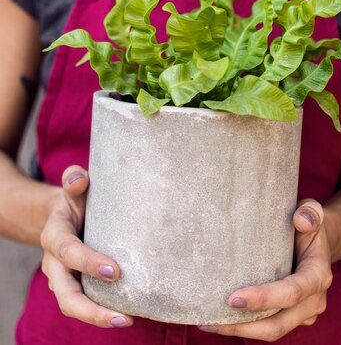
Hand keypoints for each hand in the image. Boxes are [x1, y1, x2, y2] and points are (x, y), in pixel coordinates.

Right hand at [40, 165, 133, 328]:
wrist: (58, 215)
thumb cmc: (73, 200)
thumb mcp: (72, 187)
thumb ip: (73, 179)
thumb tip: (79, 178)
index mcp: (55, 236)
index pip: (68, 251)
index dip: (87, 262)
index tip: (114, 270)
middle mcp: (55, 263)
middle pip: (66, 295)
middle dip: (91, 310)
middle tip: (122, 316)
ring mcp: (63, 278)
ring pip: (74, 305)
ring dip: (98, 317)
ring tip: (126, 320)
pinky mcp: (76, 285)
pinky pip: (86, 302)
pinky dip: (103, 311)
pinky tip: (128, 313)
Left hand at [198, 199, 332, 341]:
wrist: (320, 241)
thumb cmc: (309, 224)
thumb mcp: (312, 212)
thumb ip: (310, 213)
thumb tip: (300, 219)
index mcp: (318, 275)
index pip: (291, 293)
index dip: (264, 299)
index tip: (233, 299)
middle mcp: (314, 300)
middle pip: (279, 323)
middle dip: (245, 326)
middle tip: (212, 319)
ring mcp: (305, 312)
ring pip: (273, 331)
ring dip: (241, 330)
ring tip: (209, 323)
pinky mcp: (293, 317)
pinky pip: (270, 327)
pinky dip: (246, 327)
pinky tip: (221, 320)